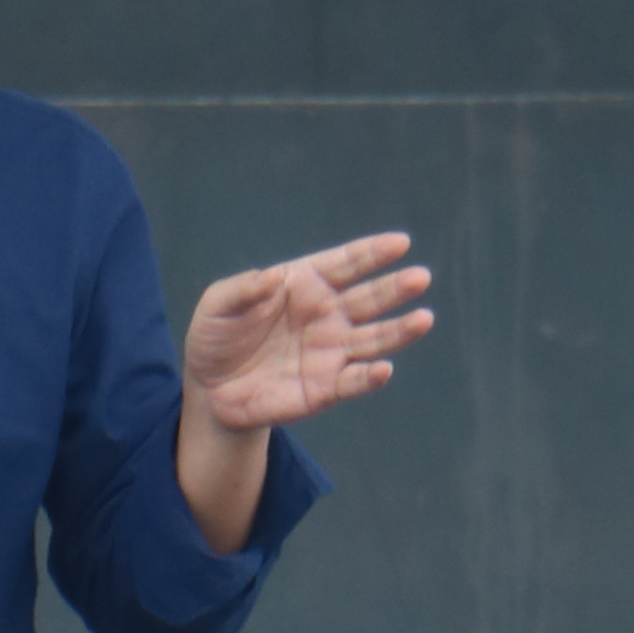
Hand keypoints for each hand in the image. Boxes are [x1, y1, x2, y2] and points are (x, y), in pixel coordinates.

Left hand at [182, 232, 434, 430]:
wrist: (210, 387)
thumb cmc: (217, 336)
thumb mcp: (217, 304)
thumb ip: (241, 289)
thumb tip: (270, 279)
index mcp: (306, 283)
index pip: (346, 263)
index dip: (373, 253)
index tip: (400, 243)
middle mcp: (327, 315)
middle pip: (369, 298)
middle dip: (395, 288)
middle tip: (419, 278)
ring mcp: (331, 352)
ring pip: (374, 338)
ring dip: (399, 331)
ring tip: (423, 320)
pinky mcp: (326, 388)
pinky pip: (354, 381)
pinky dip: (370, 377)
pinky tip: (384, 369)